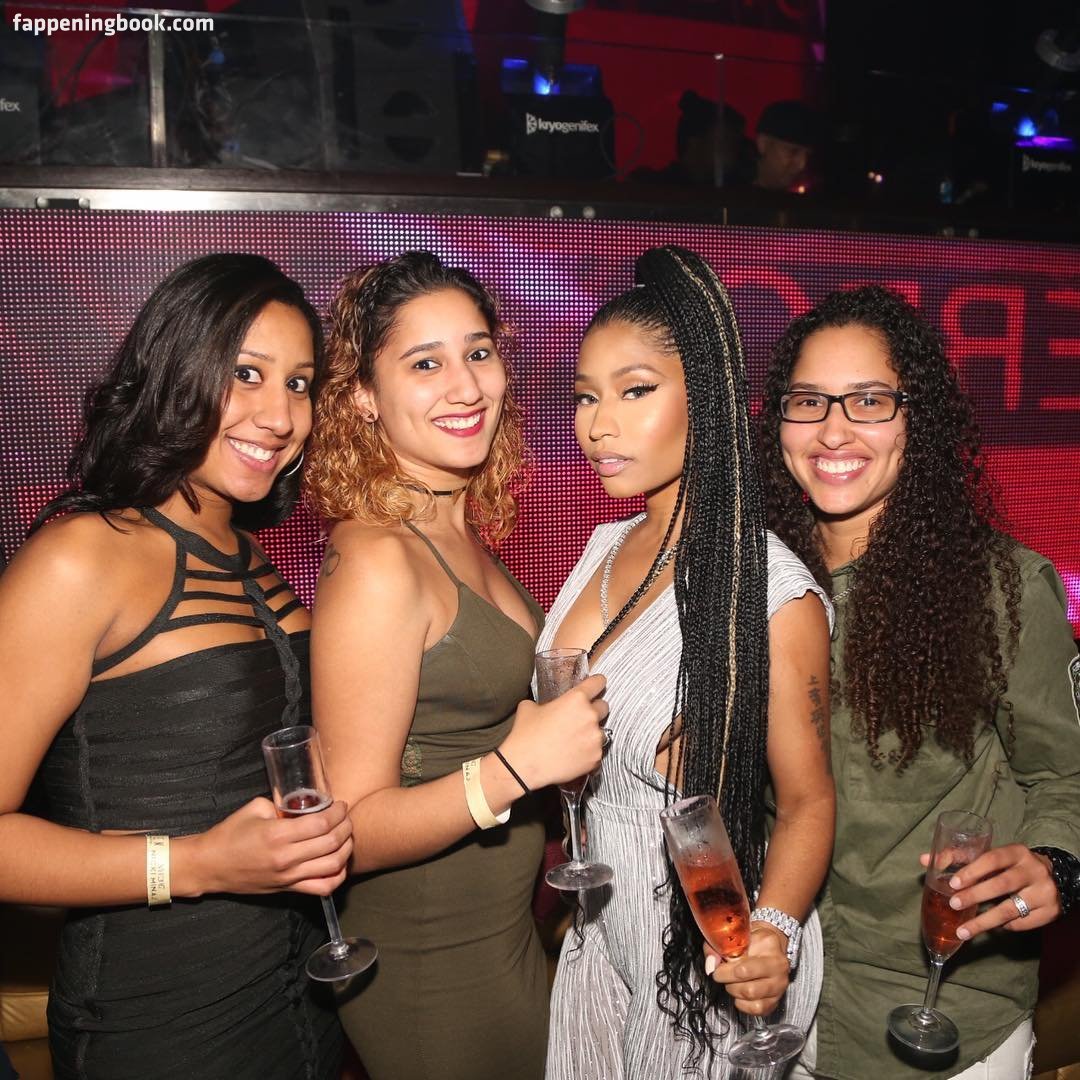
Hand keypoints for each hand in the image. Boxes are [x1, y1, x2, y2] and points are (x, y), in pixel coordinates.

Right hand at [187, 796, 353, 897]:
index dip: (338, 813)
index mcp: (278, 835)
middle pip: (332, 843)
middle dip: (346, 827)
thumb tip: (304, 804)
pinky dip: (337, 876)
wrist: (209, 866)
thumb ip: (282, 806)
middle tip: (346, 817)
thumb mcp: (255, 808)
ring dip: (346, 849)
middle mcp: (286, 858)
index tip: (341, 805)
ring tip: (346, 836)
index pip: (321, 824)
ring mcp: (288, 877)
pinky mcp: (287, 889)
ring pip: (332, 866)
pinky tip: (338, 863)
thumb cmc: (230, 834)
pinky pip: (322, 888)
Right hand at [502, 673, 607, 789]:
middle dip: (593, 710)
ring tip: (574, 741)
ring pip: (600, 731)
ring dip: (590, 733)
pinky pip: (597, 751)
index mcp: (576, 699)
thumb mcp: (529, 707)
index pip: (598, 683)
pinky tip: (573, 755)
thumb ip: (546, 702)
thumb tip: (548, 706)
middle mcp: (590, 716)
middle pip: (603, 707)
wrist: (524, 766)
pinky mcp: (596, 757)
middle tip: (579, 719)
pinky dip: (588, 752)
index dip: (596, 683)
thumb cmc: (525, 735)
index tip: (596, 686)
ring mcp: (595, 738)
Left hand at [704, 924, 789, 1015]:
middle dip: (728, 981)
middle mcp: (778, 966)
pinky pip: (757, 1009)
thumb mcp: (732, 935)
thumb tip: (711, 965)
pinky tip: (739, 994)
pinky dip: (743, 1004)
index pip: (743, 965)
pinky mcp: (776, 999)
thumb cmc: (752, 940)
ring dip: (734, 991)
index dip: (724, 969)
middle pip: (748, 986)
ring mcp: (779, 984)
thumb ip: (717, 947)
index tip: (717, 967)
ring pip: (751, 997)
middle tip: (721, 975)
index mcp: (768, 944)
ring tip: (731, 982)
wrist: (770, 945)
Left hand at [920, 843, 1059, 938]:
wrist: (1055, 877)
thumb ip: (958, 857)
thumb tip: (924, 860)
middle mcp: (1033, 870)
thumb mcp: (992, 856)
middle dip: (975, 896)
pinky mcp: (1051, 912)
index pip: (993, 859)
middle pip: (1002, 884)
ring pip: (1011, 909)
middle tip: (953, 904)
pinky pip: (1022, 923)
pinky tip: (991, 927)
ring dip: (984, 921)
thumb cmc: (1011, 865)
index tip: (953, 883)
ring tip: (962, 931)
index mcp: (1017, 852)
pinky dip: (1004, 926)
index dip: (972, 871)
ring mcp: (1044, 892)